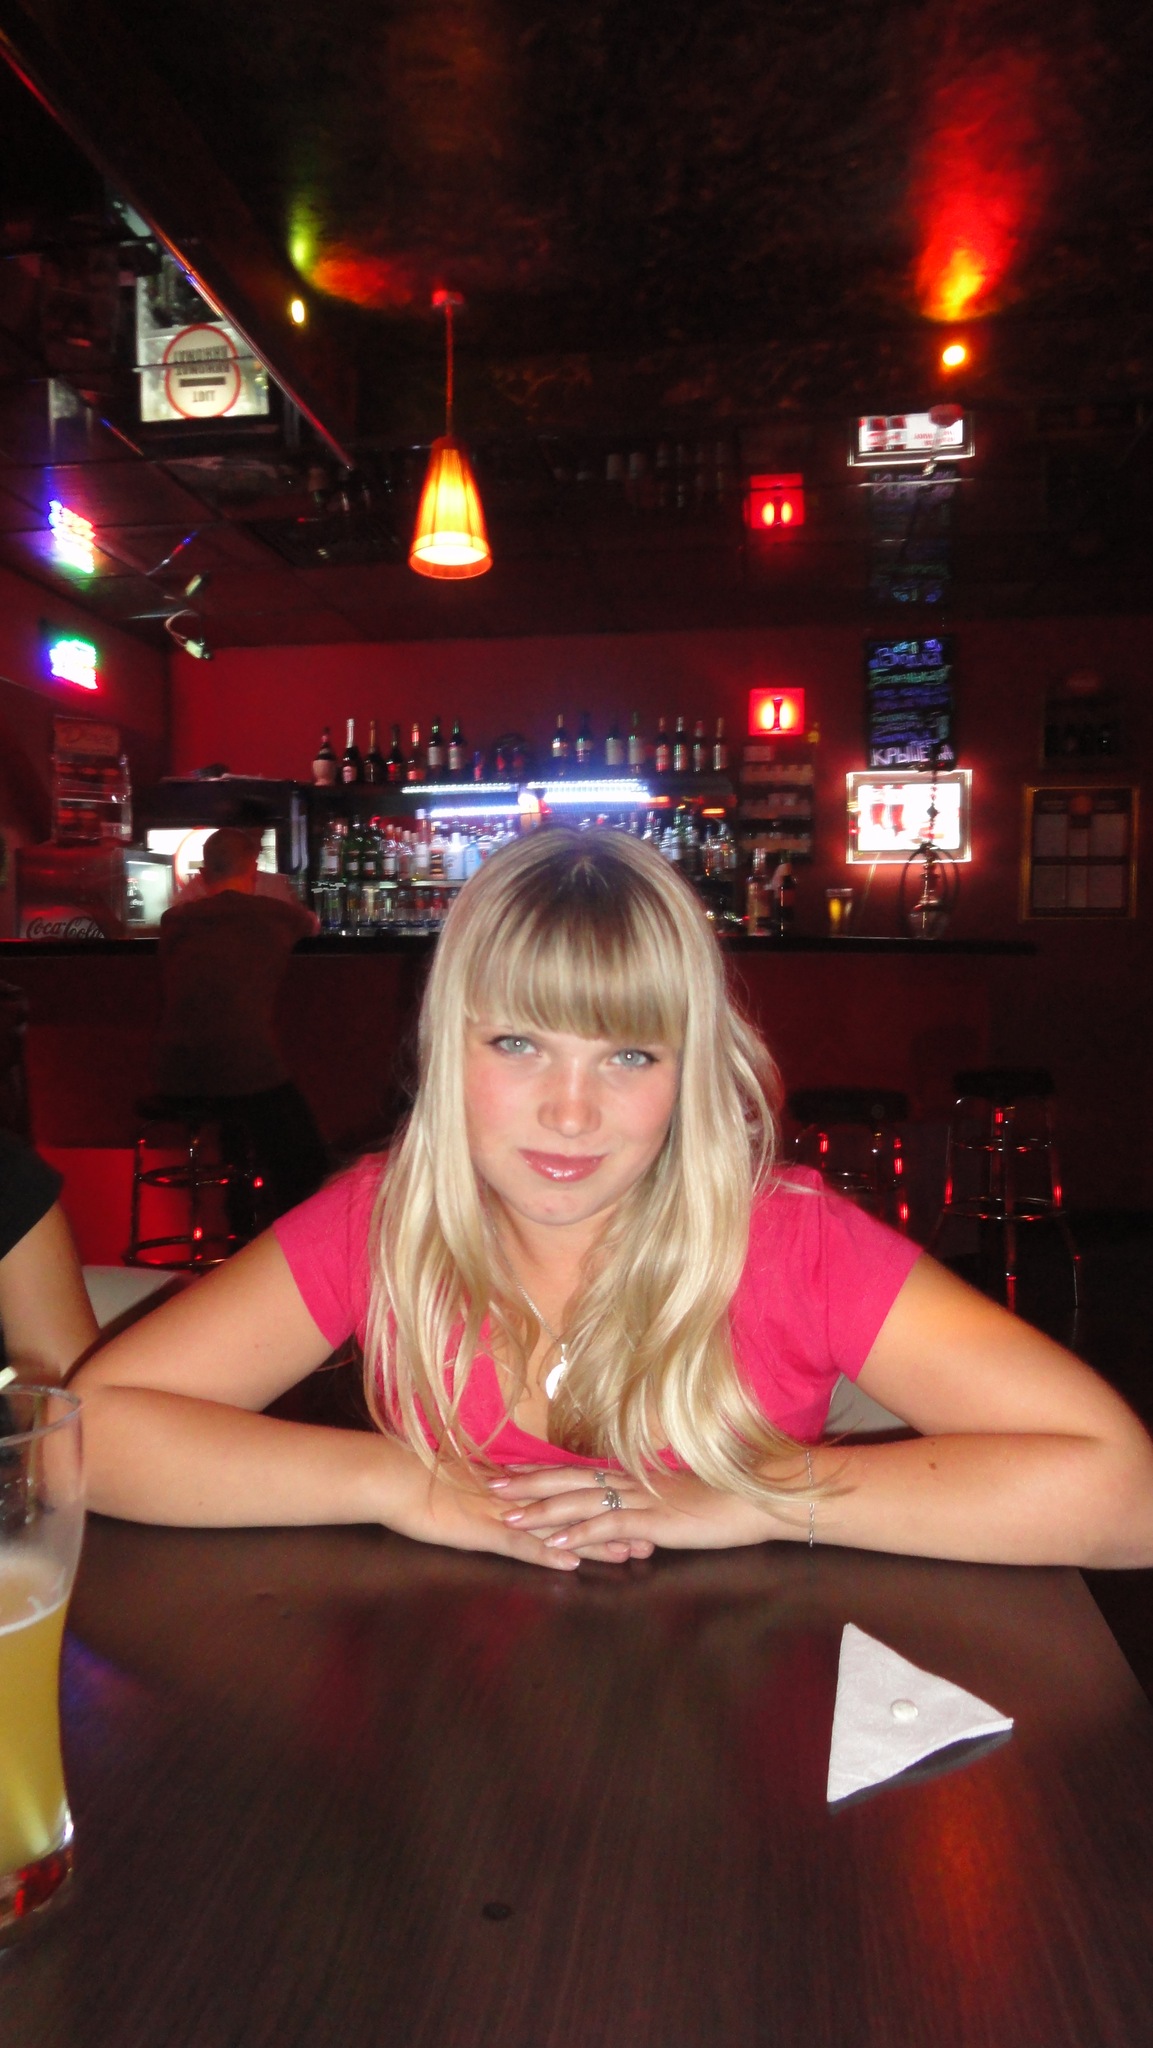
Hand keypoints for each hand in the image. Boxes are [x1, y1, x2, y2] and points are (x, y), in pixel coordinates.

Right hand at [381, 1450, 644, 1569]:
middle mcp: (519, 1498)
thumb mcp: (472, 1489)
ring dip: (595, 1543)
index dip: (606, 1506)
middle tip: (652, 1539)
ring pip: (559, 1529)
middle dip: (614, 1527)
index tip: (638, 1514)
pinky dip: (544, 1551)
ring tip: (630, 1555)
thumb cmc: (425, 1481)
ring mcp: (502, 1514)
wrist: (393, 1475)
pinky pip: (518, 1543)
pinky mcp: (481, 1530)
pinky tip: (570, 1560)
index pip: (572, 1497)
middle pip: (576, 1513)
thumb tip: (521, 1503)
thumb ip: (500, 1496)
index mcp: (518, 1487)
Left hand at [488, 1464, 801, 1557]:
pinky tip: (555, 1543)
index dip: (544, 1471)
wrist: (757, 1498)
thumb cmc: (725, 1501)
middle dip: (528, 1484)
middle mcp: (631, 1482)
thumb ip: (651, 1505)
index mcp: (635, 1476)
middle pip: (568, 1480)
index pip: (579, 1471)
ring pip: (579, 1501)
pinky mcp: (653, 1521)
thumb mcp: (678, 1501)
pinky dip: (578, 1533)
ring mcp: (641, 1500)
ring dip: (541, 1510)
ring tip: (508, 1516)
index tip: (511, 1471)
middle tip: (490, 1486)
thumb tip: (630, 1516)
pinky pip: (609, 1526)